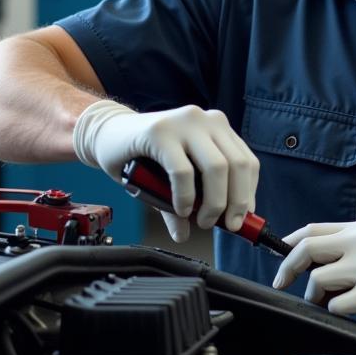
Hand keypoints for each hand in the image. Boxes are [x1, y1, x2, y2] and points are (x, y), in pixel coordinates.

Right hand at [73, 100, 258, 242]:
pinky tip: (181, 208)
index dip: (249, 193)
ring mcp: (184, 123)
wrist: (106, 134)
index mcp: (218, 127)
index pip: (247, 162)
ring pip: (216, 168)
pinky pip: (183, 171)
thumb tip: (190, 234)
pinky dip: (185, 197)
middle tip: (226, 225)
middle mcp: (206, 120)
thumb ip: (189, 201)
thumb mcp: (174, 181)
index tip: (243, 218)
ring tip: (201, 220)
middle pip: (238, 165)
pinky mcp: (161, 132)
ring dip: (213, 202)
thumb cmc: (144, 157)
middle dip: (236, 202)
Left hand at [272, 221, 355, 352]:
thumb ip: (339, 253)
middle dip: (287, 269)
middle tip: (282, 285)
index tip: (278, 265)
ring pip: (318, 280)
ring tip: (334, 303)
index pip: (311, 230)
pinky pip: (335, 305)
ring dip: (317, 298)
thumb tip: (294, 259)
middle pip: (307, 248)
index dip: (287, 246)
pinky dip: (338, 313)